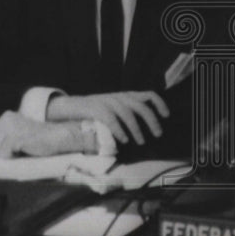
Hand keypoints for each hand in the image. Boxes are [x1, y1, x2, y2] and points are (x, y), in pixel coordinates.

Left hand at [0, 111, 91, 157]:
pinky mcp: (16, 137)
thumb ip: (0, 137)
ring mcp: (11, 128)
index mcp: (5, 117)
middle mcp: (6, 120)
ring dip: (6, 155)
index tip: (6, 151)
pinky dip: (10, 157)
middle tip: (15, 152)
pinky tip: (21, 153)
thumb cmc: (37, 138)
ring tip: (19, 151)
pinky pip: (4, 153)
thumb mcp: (16, 134)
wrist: (56, 136)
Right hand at [46, 92, 169, 145]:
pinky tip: (123, 140)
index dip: (159, 104)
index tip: (166, 115)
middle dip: (152, 120)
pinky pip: (111, 119)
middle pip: (140, 105)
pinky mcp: (95, 108)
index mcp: (123, 96)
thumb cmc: (93, 113)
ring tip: (140, 141)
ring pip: (127, 113)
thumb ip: (126, 114)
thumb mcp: (112, 109)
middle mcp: (117, 97)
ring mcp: (105, 101)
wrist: (68, 108)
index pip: (147, 94)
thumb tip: (144, 127)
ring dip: (137, 129)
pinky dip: (119, 130)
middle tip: (157, 134)